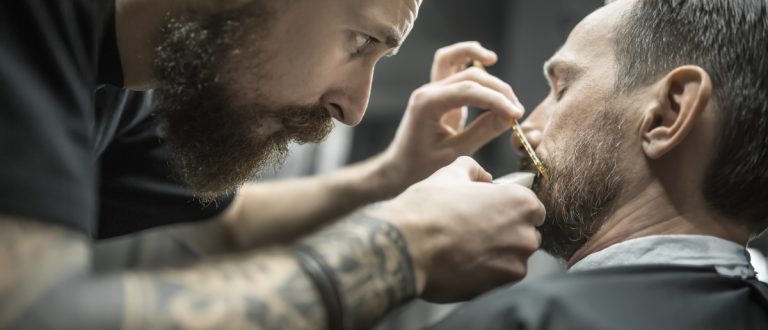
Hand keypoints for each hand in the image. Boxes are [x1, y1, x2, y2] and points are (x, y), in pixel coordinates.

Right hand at [368, 157, 544, 301]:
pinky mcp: (498, 288)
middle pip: (527, 235)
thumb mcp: (451, 174)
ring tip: (465, 247)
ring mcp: (514, 265)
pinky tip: (460, 262)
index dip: (511, 209)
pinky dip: (485, 272)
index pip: (533, 208)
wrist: (406, 246)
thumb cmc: (429, 207)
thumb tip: (483, 177)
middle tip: (476, 230)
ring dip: (496, 254)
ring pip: (513, 258)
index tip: (492, 212)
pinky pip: (498, 277)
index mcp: (520, 203)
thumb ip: (474, 170)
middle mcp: (526, 235)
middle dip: (507, 233)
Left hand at [377, 42, 524, 192]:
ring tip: (506, 87)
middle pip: (469, 76)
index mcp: (426, 104)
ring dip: (484, 69)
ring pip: (458, 62)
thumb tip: (509, 117)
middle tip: (516, 112)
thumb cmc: (421, 166)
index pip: (468, 91)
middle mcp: (427, 91)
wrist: (399, 169)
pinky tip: (487, 60)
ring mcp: (430, 89)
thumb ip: (482, 132)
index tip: (517, 114)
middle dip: (497, 90)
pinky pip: (450, 64)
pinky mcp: (437, 92)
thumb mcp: (454, 154)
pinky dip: (468, 58)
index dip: (496, 100)